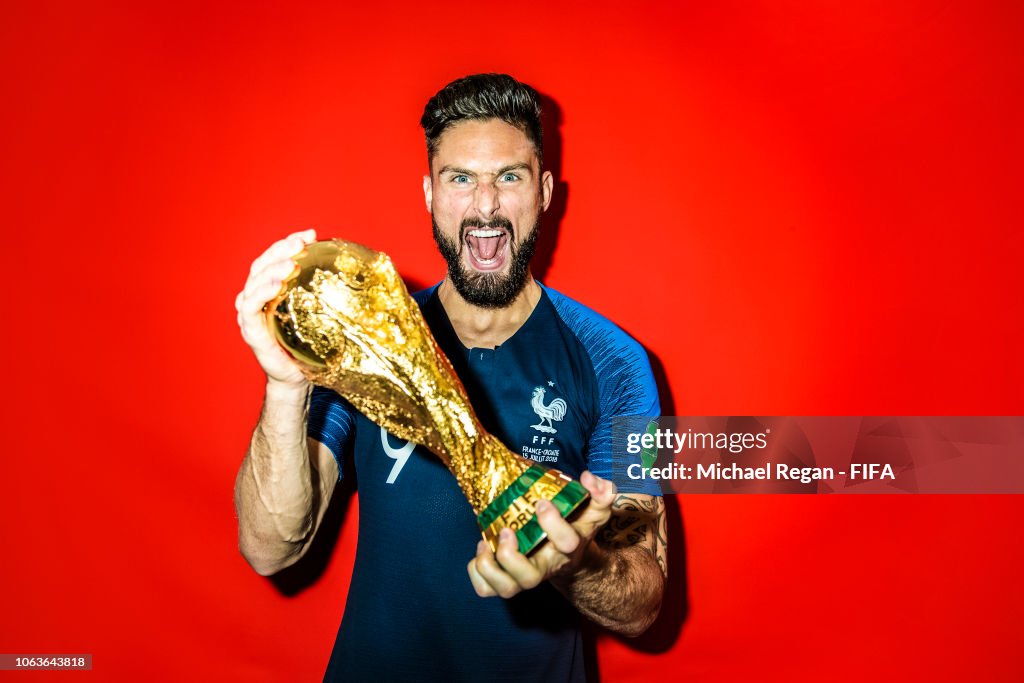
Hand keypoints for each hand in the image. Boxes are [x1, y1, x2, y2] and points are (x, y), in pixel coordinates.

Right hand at [235, 229, 316, 388]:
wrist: (296, 379)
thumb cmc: (310, 346)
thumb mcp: (323, 315)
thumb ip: (332, 295)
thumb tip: (372, 276)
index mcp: (270, 289)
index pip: (275, 258)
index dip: (289, 242)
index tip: (310, 234)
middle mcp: (256, 297)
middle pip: (262, 265)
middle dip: (280, 250)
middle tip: (300, 243)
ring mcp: (250, 314)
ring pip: (254, 282)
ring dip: (271, 269)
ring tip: (290, 263)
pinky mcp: (251, 331)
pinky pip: (249, 307)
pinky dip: (260, 293)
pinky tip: (276, 285)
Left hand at [466, 471, 616, 598]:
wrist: (571, 559)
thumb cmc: (578, 528)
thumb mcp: (594, 508)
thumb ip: (601, 491)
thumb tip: (588, 478)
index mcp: (568, 548)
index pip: (566, 543)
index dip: (553, 523)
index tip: (542, 502)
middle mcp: (545, 566)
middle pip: (530, 578)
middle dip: (512, 556)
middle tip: (507, 530)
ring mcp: (524, 576)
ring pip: (506, 588)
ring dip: (491, 567)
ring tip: (486, 543)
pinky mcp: (507, 579)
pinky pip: (487, 589)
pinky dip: (478, 573)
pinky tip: (482, 549)